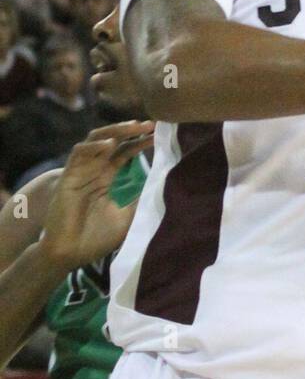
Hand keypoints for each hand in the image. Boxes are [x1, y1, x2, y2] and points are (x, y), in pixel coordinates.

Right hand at [37, 121, 154, 273]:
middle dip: (131, 130)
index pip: (125, 152)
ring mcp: (81, 170)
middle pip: (113, 140)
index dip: (140, 142)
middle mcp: (94, 169)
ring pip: (96, 140)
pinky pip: (78, 153)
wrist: (69, 255)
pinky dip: (93, 147)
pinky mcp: (68, 176)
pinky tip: (110, 146)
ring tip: (135, 126)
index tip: (158, 134)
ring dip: (115, 131)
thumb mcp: (126, 217)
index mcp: (107, 177)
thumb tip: (161, 183)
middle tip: (151, 124)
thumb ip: (139, 199)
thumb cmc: (95, 238)